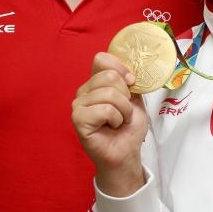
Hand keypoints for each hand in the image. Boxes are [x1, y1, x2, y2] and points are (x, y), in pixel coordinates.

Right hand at [72, 52, 147, 195]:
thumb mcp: (134, 97)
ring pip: (110, 94)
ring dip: (123, 110)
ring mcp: (78, 105)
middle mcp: (83, 91)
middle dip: (126, 96)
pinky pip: (105, 109)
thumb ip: (128, 80)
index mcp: (95, 82)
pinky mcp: (78, 119)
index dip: (121, 68)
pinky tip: (111, 127)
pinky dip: (116, 119)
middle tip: (124, 112)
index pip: (101, 59)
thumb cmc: (128, 127)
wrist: (126, 152)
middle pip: (110, 76)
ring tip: (119, 121)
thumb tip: (127, 71)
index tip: (131, 83)